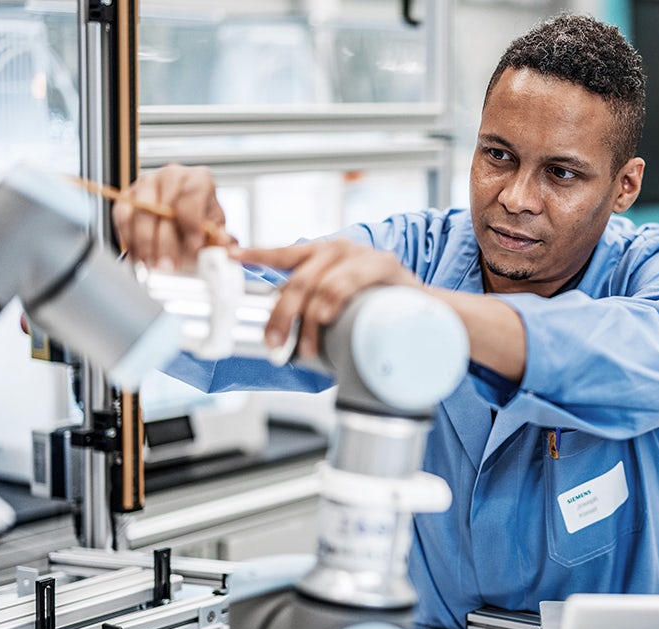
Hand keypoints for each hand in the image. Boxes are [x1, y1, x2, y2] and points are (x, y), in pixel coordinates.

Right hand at [112, 164, 230, 268]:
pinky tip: (138, 257)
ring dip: (146, 244)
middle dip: (167, 242)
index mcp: (198, 179)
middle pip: (164, 206)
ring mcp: (146, 184)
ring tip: (153, 266)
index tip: (193, 245)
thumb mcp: (216, 231)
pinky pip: (123, 217)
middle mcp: (171, 176)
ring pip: (141, 212)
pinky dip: (129, 240)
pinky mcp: (127, 197)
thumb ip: (224, 241)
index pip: (193, 195)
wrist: (182, 220)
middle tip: (170, 265)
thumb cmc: (200, 222)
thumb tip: (229, 248)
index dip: (192, 222)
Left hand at [230, 241, 423, 357]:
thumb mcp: (342, 306)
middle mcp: (340, 249)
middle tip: (274, 344)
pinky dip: (333, 300)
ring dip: (307, 322)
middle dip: (281, 316)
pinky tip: (327, 316)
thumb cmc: (381, 311)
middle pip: (298, 280)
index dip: (256, 254)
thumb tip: (278, 337)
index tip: (228, 258)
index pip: (285, 252)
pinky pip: (349, 280)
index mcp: (326, 254)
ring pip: (319, 284)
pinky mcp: (385, 265)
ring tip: (307, 349)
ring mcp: (363, 255)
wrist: (430, 313)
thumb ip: (315, 308)